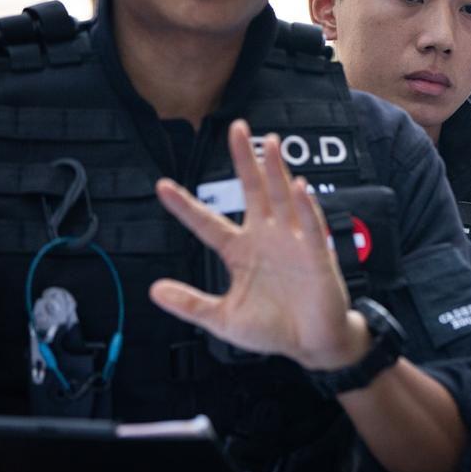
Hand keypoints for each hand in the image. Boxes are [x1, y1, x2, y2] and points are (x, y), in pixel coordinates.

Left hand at [151, 120, 367, 370]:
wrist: (311, 343)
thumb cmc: (272, 329)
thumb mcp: (223, 320)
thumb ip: (191, 304)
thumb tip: (154, 291)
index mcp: (240, 252)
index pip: (208, 223)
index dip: (185, 207)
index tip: (162, 187)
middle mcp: (265, 238)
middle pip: (252, 191)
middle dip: (244, 160)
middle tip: (236, 128)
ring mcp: (292, 242)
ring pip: (282, 197)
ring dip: (276, 170)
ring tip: (268, 142)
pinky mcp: (316, 253)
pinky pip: (310, 225)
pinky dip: (305, 207)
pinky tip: (298, 186)